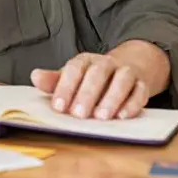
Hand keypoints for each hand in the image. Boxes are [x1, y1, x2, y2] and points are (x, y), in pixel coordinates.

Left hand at [30, 40, 170, 120]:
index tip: (58, 107)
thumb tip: (35, 77)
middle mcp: (106, 63)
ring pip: (122, 80)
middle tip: (79, 114)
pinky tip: (123, 116)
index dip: (65, 87)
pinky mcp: (142, 84)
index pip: (74, 69)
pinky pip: (140, 91)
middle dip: (88, 94)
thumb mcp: (72, 77)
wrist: (129, 66)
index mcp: (85, 61)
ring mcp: (126, 72)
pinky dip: (133, 104)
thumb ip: (54, 81)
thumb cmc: (93, 77)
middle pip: (98, 73)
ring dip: (112, 98)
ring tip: (102, 117)